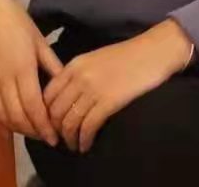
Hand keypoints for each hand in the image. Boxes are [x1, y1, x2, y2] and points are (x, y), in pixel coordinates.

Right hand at [0, 0, 63, 145]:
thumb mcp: (38, 39)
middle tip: (46, 137)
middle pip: (18, 117)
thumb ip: (51, 63)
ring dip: (17, 129)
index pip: (33, 107)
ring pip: (1, 117)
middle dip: (33, 132)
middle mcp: (3, 80)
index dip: (44, 126)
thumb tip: (65, 82)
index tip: (54, 137)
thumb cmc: (14, 20)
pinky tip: (7, 126)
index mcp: (22, 69)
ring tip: (31, 132)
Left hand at [43, 19, 192, 153]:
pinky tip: (86, 145)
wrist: (151, 52)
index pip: (48, 94)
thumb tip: (66, 97)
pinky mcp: (108, 102)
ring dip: (69, 138)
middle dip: (56, 129)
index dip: (46, 113)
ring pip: (69, 122)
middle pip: (56, 111)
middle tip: (62, 139)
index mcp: (74, 64)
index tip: (52, 124)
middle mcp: (79, 77)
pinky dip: (84, 140)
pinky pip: (88, 127)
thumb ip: (78, 74)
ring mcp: (93, 89)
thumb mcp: (95, 58)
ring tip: (74, 145)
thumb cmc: (126, 55)